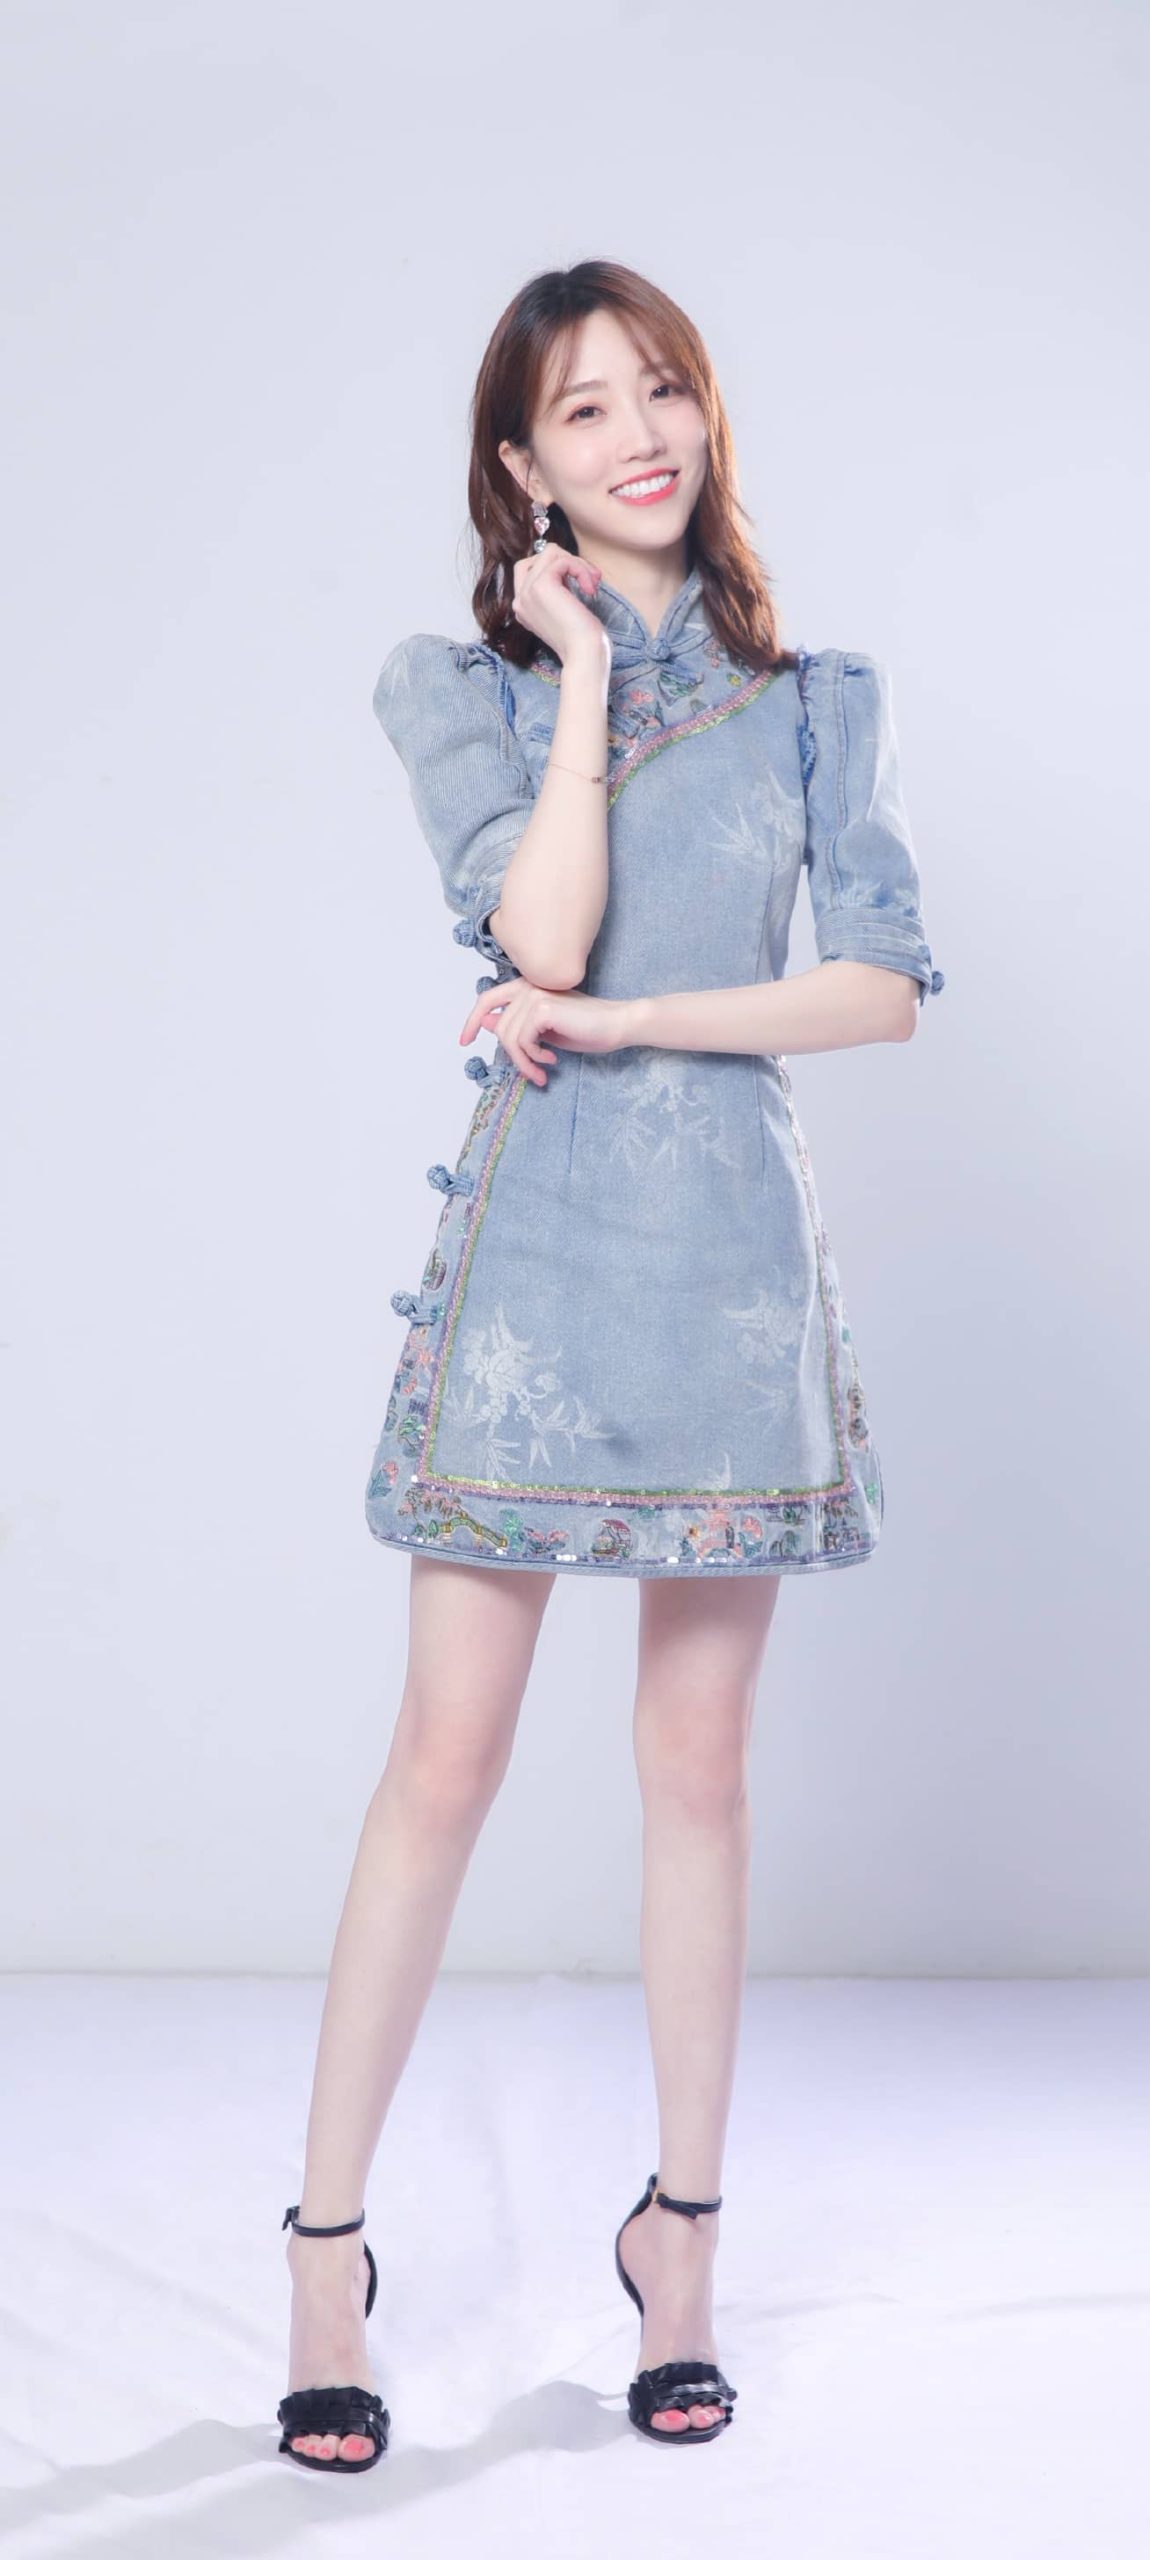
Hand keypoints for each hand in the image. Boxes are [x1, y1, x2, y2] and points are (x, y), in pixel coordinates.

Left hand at [459, 978, 638, 1086]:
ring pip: (509, 1037)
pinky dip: (533, 1057)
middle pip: (500, 1028)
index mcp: (526, 987)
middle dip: (514, 1057)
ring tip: (542, 1071)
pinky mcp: (542, 1008)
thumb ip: (516, 1026)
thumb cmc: (585, 1029)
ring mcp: (535, 994)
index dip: (472, 1020)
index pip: (487, 999)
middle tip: (532, 1074)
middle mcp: (527, 986)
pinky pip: (522, 1041)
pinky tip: (551, 1059)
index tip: (464, 1042)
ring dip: (525, 1062)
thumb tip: (487, 1024)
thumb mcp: (542, 1032)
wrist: (615, 1025)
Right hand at [511, 541, 610, 667]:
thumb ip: (557, 589)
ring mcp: (527, 592)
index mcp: (523, 607)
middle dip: (567, 560)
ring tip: (592, 584)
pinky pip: (563, 560)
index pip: (530, 568)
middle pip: (539, 556)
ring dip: (578, 563)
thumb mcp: (563, 610)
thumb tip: (567, 563)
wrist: (584, 655)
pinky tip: (590, 588)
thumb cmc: (582, 639)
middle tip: (589, 579)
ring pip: (551, 553)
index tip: (578, 584)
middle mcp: (520, 600)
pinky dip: (581, 568)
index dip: (557, 567)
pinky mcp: (541, 586)